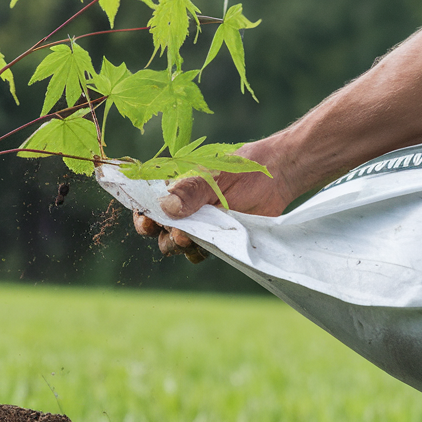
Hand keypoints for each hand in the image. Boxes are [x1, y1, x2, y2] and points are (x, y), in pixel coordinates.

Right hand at [132, 138, 296, 262]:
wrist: (277, 178)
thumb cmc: (243, 168)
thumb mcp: (216, 174)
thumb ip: (191, 190)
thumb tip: (166, 208)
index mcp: (177, 188)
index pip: (149, 204)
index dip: (143, 216)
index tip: (148, 223)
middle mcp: (184, 208)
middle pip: (160, 231)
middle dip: (165, 236)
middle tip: (181, 234)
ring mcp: (200, 225)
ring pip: (176, 244)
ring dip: (181, 246)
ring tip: (193, 240)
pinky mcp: (216, 239)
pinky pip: (197, 253)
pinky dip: (198, 253)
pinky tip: (208, 247)